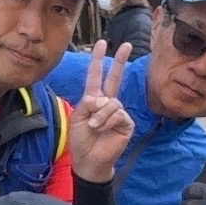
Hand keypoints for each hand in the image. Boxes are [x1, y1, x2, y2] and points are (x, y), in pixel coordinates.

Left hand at [67, 41, 136, 183]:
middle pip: (115, 78)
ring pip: (112, 102)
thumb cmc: (81, 140)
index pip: (96, 76)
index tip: (102, 44)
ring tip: (93, 126)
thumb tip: (102, 99)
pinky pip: (118, 114)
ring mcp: (118, 112)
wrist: (89, 161)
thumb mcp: (77, 118)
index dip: (98, 60)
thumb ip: (87, 104)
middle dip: (120, 61)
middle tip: (128, 45)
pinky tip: (103, 129)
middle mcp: (108, 102)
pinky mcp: (126, 123)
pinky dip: (107, 121)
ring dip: (100, 115)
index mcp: (94, 99)